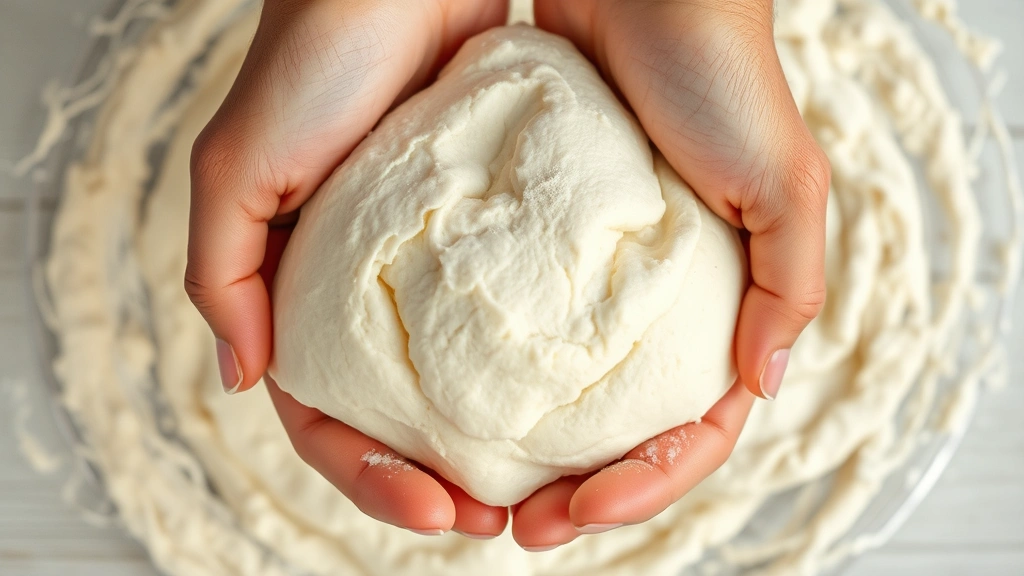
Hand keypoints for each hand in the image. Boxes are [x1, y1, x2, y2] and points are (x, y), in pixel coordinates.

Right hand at [186, 0, 510, 537]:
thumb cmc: (316, 58)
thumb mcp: (238, 167)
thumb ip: (225, 273)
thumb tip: (245, 380)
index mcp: (298, 290)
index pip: (321, 414)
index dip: (367, 474)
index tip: (434, 507)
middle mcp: (361, 291)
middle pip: (388, 417)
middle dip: (427, 480)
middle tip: (488, 520)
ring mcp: (426, 268)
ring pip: (445, 383)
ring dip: (477, 444)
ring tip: (530, 487)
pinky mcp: (485, 233)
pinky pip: (499, 320)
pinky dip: (516, 371)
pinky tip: (553, 402)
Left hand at [511, 0, 829, 548]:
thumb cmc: (719, 70)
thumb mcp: (783, 181)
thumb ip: (786, 284)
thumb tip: (760, 384)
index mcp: (715, 308)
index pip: (690, 430)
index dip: (642, 486)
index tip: (574, 513)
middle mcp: (650, 306)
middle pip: (621, 431)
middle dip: (578, 493)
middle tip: (519, 528)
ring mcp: (590, 281)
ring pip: (564, 397)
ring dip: (529, 456)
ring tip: (477, 495)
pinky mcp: (536, 245)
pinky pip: (514, 330)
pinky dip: (492, 380)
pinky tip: (457, 408)